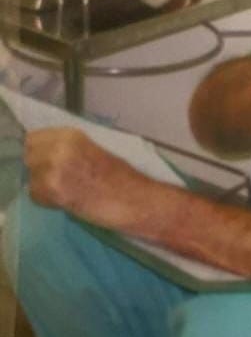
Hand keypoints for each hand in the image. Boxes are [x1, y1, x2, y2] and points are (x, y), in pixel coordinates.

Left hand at [24, 128, 146, 226]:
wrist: (136, 201)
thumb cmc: (124, 178)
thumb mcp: (96, 150)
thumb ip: (70, 147)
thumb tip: (46, 152)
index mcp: (71, 135)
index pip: (33, 138)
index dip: (41, 151)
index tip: (52, 162)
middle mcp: (58, 148)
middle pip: (29, 156)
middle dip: (40, 167)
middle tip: (61, 180)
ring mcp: (53, 169)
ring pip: (31, 177)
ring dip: (43, 186)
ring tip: (68, 191)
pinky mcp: (53, 190)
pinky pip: (35, 196)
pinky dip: (48, 201)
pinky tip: (68, 201)